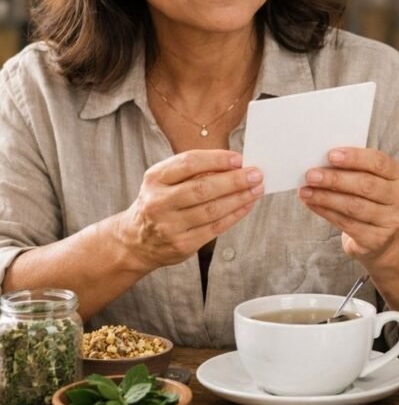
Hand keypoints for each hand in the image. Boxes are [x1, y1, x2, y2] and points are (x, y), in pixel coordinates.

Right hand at [116, 150, 262, 271]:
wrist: (135, 241)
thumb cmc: (160, 202)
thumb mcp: (165, 181)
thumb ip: (194, 171)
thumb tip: (234, 165)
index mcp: (155, 179)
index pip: (189, 163)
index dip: (217, 159)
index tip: (239, 158)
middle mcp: (159, 202)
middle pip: (203, 188)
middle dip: (234, 180)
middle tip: (256, 174)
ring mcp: (169, 226)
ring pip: (212, 210)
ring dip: (240, 198)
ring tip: (257, 189)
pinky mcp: (182, 245)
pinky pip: (215, 228)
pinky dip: (235, 215)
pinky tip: (247, 205)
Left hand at [299, 147, 398, 264]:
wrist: (381, 237)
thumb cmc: (368, 200)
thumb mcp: (368, 180)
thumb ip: (352, 170)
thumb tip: (321, 163)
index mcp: (398, 175)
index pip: (379, 162)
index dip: (355, 158)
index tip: (330, 155)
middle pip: (366, 185)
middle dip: (335, 179)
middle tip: (311, 175)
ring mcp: (391, 220)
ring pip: (354, 206)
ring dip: (326, 198)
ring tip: (306, 192)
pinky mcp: (377, 239)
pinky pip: (347, 224)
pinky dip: (326, 212)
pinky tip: (312, 205)